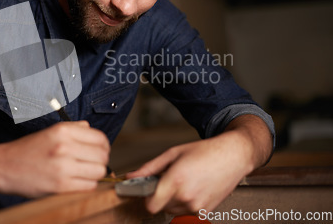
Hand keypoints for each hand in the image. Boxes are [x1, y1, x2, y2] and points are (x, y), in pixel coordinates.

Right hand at [0, 121, 109, 197]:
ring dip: (95, 174)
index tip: (99, 150)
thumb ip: (73, 128)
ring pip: (99, 172)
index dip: (103, 146)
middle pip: (102, 155)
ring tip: (84, 173)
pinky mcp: (60, 186)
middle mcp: (65, 146)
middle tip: (92, 163)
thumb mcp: (50, 131)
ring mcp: (63, 167)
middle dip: (101, 160)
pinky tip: (78, 181)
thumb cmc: (27, 150)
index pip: (100, 138)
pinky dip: (87, 185)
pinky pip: (89, 186)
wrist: (4, 167)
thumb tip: (91, 129)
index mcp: (63, 131)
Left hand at [126, 131, 255, 214]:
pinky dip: (185, 203)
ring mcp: (197, 206)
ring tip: (183, 182)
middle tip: (168, 180)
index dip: (146, 199)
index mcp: (176, 180)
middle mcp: (186, 196)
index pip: (151, 205)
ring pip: (173, 210)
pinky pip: (186, 212)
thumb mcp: (173, 154)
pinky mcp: (205, 212)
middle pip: (161, 207)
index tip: (146, 191)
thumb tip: (131, 176)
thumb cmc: (205, 152)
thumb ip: (149, 167)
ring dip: (172, 200)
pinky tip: (193, 188)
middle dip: (160, 196)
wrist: (233, 156)